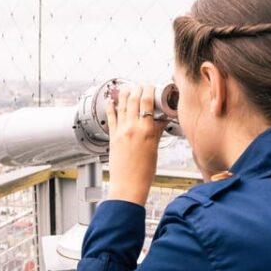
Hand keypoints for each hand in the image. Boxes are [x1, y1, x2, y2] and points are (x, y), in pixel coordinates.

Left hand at [106, 83, 167, 206]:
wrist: (129, 185)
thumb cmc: (145, 172)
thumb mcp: (155, 149)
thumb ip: (156, 132)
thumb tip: (161, 121)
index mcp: (147, 130)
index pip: (147, 102)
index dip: (148, 90)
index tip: (150, 86)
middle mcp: (133, 128)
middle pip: (133, 100)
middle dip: (137, 89)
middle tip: (140, 85)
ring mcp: (121, 132)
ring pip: (121, 106)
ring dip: (124, 95)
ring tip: (126, 88)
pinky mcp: (112, 138)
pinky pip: (111, 118)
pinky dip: (110, 108)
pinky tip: (110, 101)